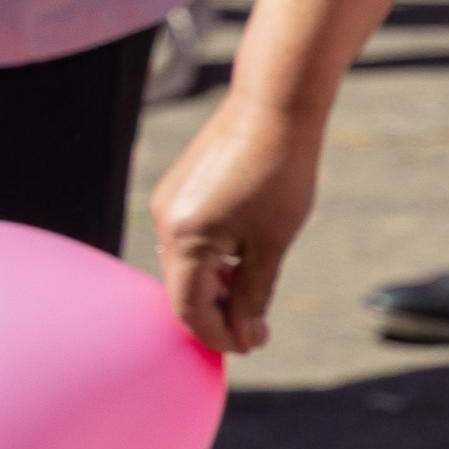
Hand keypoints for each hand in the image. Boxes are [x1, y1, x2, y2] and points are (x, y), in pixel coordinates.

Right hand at [149, 87, 322, 355]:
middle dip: (217, 316)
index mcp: (185, 238)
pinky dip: (212, 260)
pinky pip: (189, 239)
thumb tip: (244, 337)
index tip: (250, 348)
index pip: (189, 310)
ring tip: (252, 300)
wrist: (276, 100)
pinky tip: (242, 263)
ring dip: (215, 288)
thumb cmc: (282, 169)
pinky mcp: (179, 188)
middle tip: (255, 333)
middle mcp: (166, 222)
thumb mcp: (274, 240)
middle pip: (183, 289)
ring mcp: (168, 202)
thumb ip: (253, 293)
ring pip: (186, 265)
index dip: (218, 336)